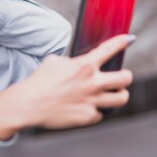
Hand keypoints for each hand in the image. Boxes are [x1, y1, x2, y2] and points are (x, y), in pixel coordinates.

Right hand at [0, 34, 134, 139]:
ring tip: (112, 95)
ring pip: (122, 98)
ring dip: (118, 95)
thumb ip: (73, 62)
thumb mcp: (54, 62)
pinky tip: (85, 108)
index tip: (128, 39)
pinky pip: (101, 114)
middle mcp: (92, 83)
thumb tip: (81, 64)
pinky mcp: (88, 117)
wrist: (28, 105)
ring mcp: (92, 101)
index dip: (122, 42)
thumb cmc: (38, 82)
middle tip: (119, 78)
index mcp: (84, 65)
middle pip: (126, 78)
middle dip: (125, 76)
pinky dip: (95, 111)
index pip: (109, 49)